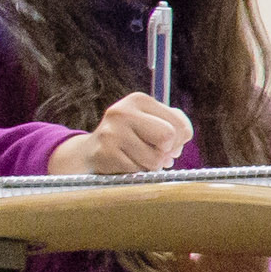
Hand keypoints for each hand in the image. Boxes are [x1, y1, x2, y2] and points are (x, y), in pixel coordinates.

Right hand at [51, 93, 191, 177]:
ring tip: (137, 158)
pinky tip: (125, 163)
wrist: (90, 153)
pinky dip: (137, 171)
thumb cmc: (130, 138)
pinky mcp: (105, 153)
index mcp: (139, 99)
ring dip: (152, 165)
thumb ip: (175, 127)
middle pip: (168, 136)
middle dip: (167, 151)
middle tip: (156, 153)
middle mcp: (123, 111)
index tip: (168, 144)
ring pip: (155, 158)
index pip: (180, 124)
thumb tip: (175, 148)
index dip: (180, 140)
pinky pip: (138, 170)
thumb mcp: (151, 123)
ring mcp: (111, 132)